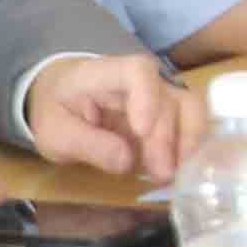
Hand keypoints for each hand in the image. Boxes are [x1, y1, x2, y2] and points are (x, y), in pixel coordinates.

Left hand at [20, 54, 200, 186]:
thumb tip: (126, 162)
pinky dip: (189, 147)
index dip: (146, 98)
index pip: (137, 71)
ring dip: (188, 142)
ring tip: (175, 173)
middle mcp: (141, 79)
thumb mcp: (55, 133)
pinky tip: (179, 170)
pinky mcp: (168, 113)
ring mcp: (158, 93)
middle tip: (161, 174)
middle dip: (167, 138)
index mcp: (104, 73)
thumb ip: (87, 144)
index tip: (141, 131)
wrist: (61, 98)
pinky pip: (190, 124)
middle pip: (167, 98)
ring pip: (189, 108)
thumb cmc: (56, 111)